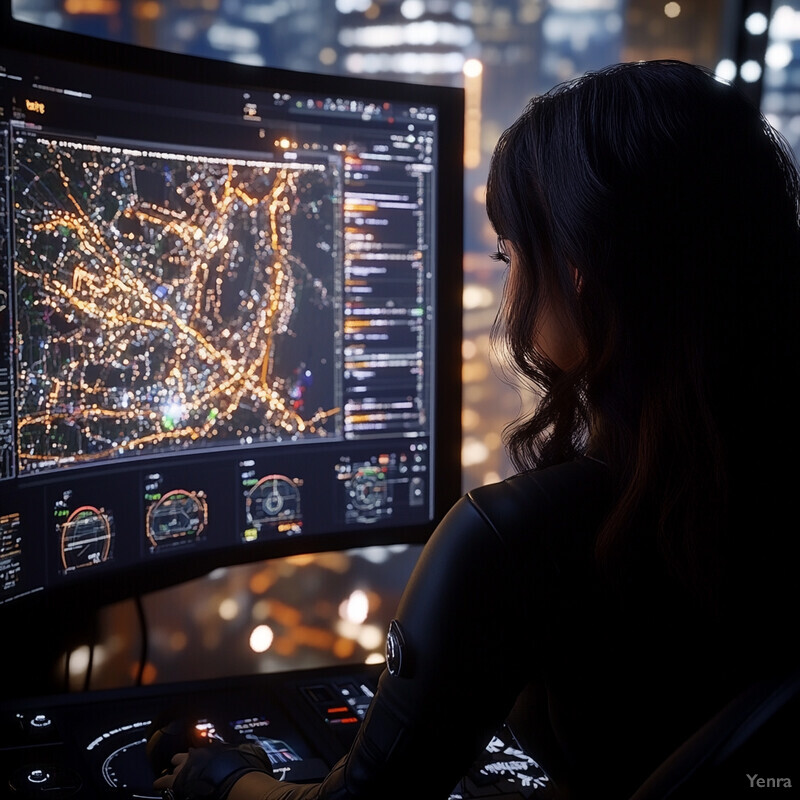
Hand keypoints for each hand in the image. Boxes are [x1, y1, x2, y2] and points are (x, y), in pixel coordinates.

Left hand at [152, 743, 272, 799]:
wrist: (236, 784)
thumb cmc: (246, 770)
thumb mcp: (251, 754)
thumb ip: (246, 751)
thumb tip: (252, 748)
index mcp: (212, 749)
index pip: (200, 750)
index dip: (199, 758)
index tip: (200, 763)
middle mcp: (197, 755)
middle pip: (182, 757)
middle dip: (181, 764)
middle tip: (182, 771)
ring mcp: (186, 768)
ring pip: (172, 768)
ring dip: (171, 775)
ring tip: (165, 782)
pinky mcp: (176, 782)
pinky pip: (162, 783)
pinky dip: (160, 785)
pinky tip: (158, 787)